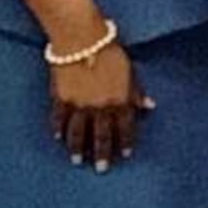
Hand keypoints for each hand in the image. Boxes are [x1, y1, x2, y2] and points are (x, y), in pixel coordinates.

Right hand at [47, 39, 153, 169]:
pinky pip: (59, 119)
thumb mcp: (130, 71)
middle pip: (100, 135)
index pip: (124, 127)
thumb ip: (137, 91)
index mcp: (119, 100)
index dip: (124, 142)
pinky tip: (58, 139)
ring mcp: (78, 104)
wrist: (81, 39)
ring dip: (77, 147)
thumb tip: (149, 106)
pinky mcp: (60, 98)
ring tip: (77, 160)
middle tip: (101, 168)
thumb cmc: (109, 50)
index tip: (125, 155)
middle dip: (101, 153)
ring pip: (77, 132)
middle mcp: (99, 106)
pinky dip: (58, 129)